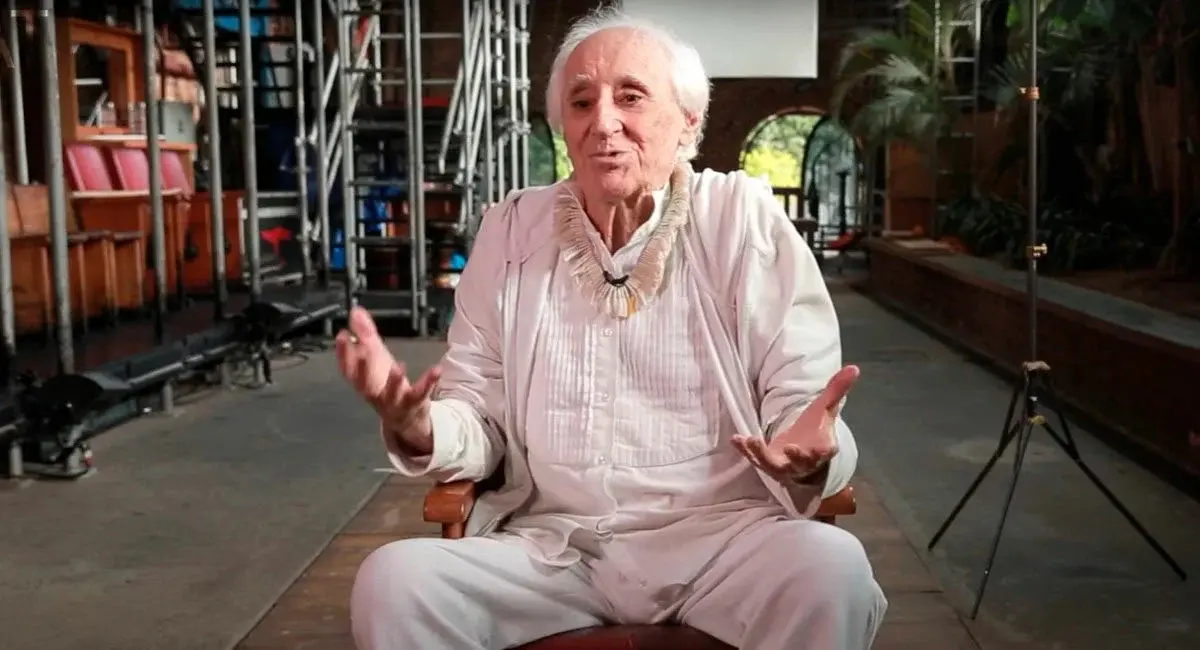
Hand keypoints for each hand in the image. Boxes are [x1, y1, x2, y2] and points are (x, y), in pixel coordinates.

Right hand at [335, 307, 440, 452]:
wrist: (405, 418)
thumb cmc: (385, 384)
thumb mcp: (376, 358)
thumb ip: (366, 334)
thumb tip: (355, 311)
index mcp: (363, 382)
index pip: (348, 369)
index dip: (343, 353)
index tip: (342, 335)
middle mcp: (374, 394)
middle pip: (365, 384)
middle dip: (363, 369)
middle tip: (363, 351)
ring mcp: (394, 401)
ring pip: (392, 394)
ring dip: (394, 381)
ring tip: (399, 366)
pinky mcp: (414, 403)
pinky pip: (421, 393)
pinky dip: (428, 382)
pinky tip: (436, 369)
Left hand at [732, 365, 859, 483]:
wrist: (801, 456)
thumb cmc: (814, 431)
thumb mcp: (825, 410)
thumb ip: (837, 390)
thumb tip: (854, 367)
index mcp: (822, 449)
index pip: (825, 452)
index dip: (823, 451)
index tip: (823, 447)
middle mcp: (803, 462)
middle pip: (801, 463)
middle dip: (796, 457)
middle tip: (789, 448)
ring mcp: (783, 467)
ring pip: (773, 465)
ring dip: (761, 454)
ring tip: (751, 441)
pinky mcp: (766, 466)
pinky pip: (754, 460)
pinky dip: (745, 451)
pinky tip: (736, 439)